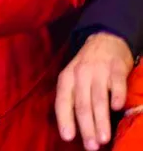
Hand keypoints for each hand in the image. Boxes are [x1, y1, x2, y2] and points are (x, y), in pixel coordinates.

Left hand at [55, 32, 132, 150]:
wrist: (104, 40)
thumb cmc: (87, 66)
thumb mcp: (73, 78)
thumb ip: (74, 97)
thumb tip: (75, 126)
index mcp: (66, 78)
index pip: (63, 102)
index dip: (65, 120)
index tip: (68, 137)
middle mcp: (80, 74)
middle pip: (82, 105)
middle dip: (86, 127)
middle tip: (91, 145)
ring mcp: (98, 71)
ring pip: (98, 98)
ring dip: (101, 120)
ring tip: (104, 138)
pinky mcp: (116, 68)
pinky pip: (116, 84)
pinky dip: (117, 96)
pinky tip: (118, 108)